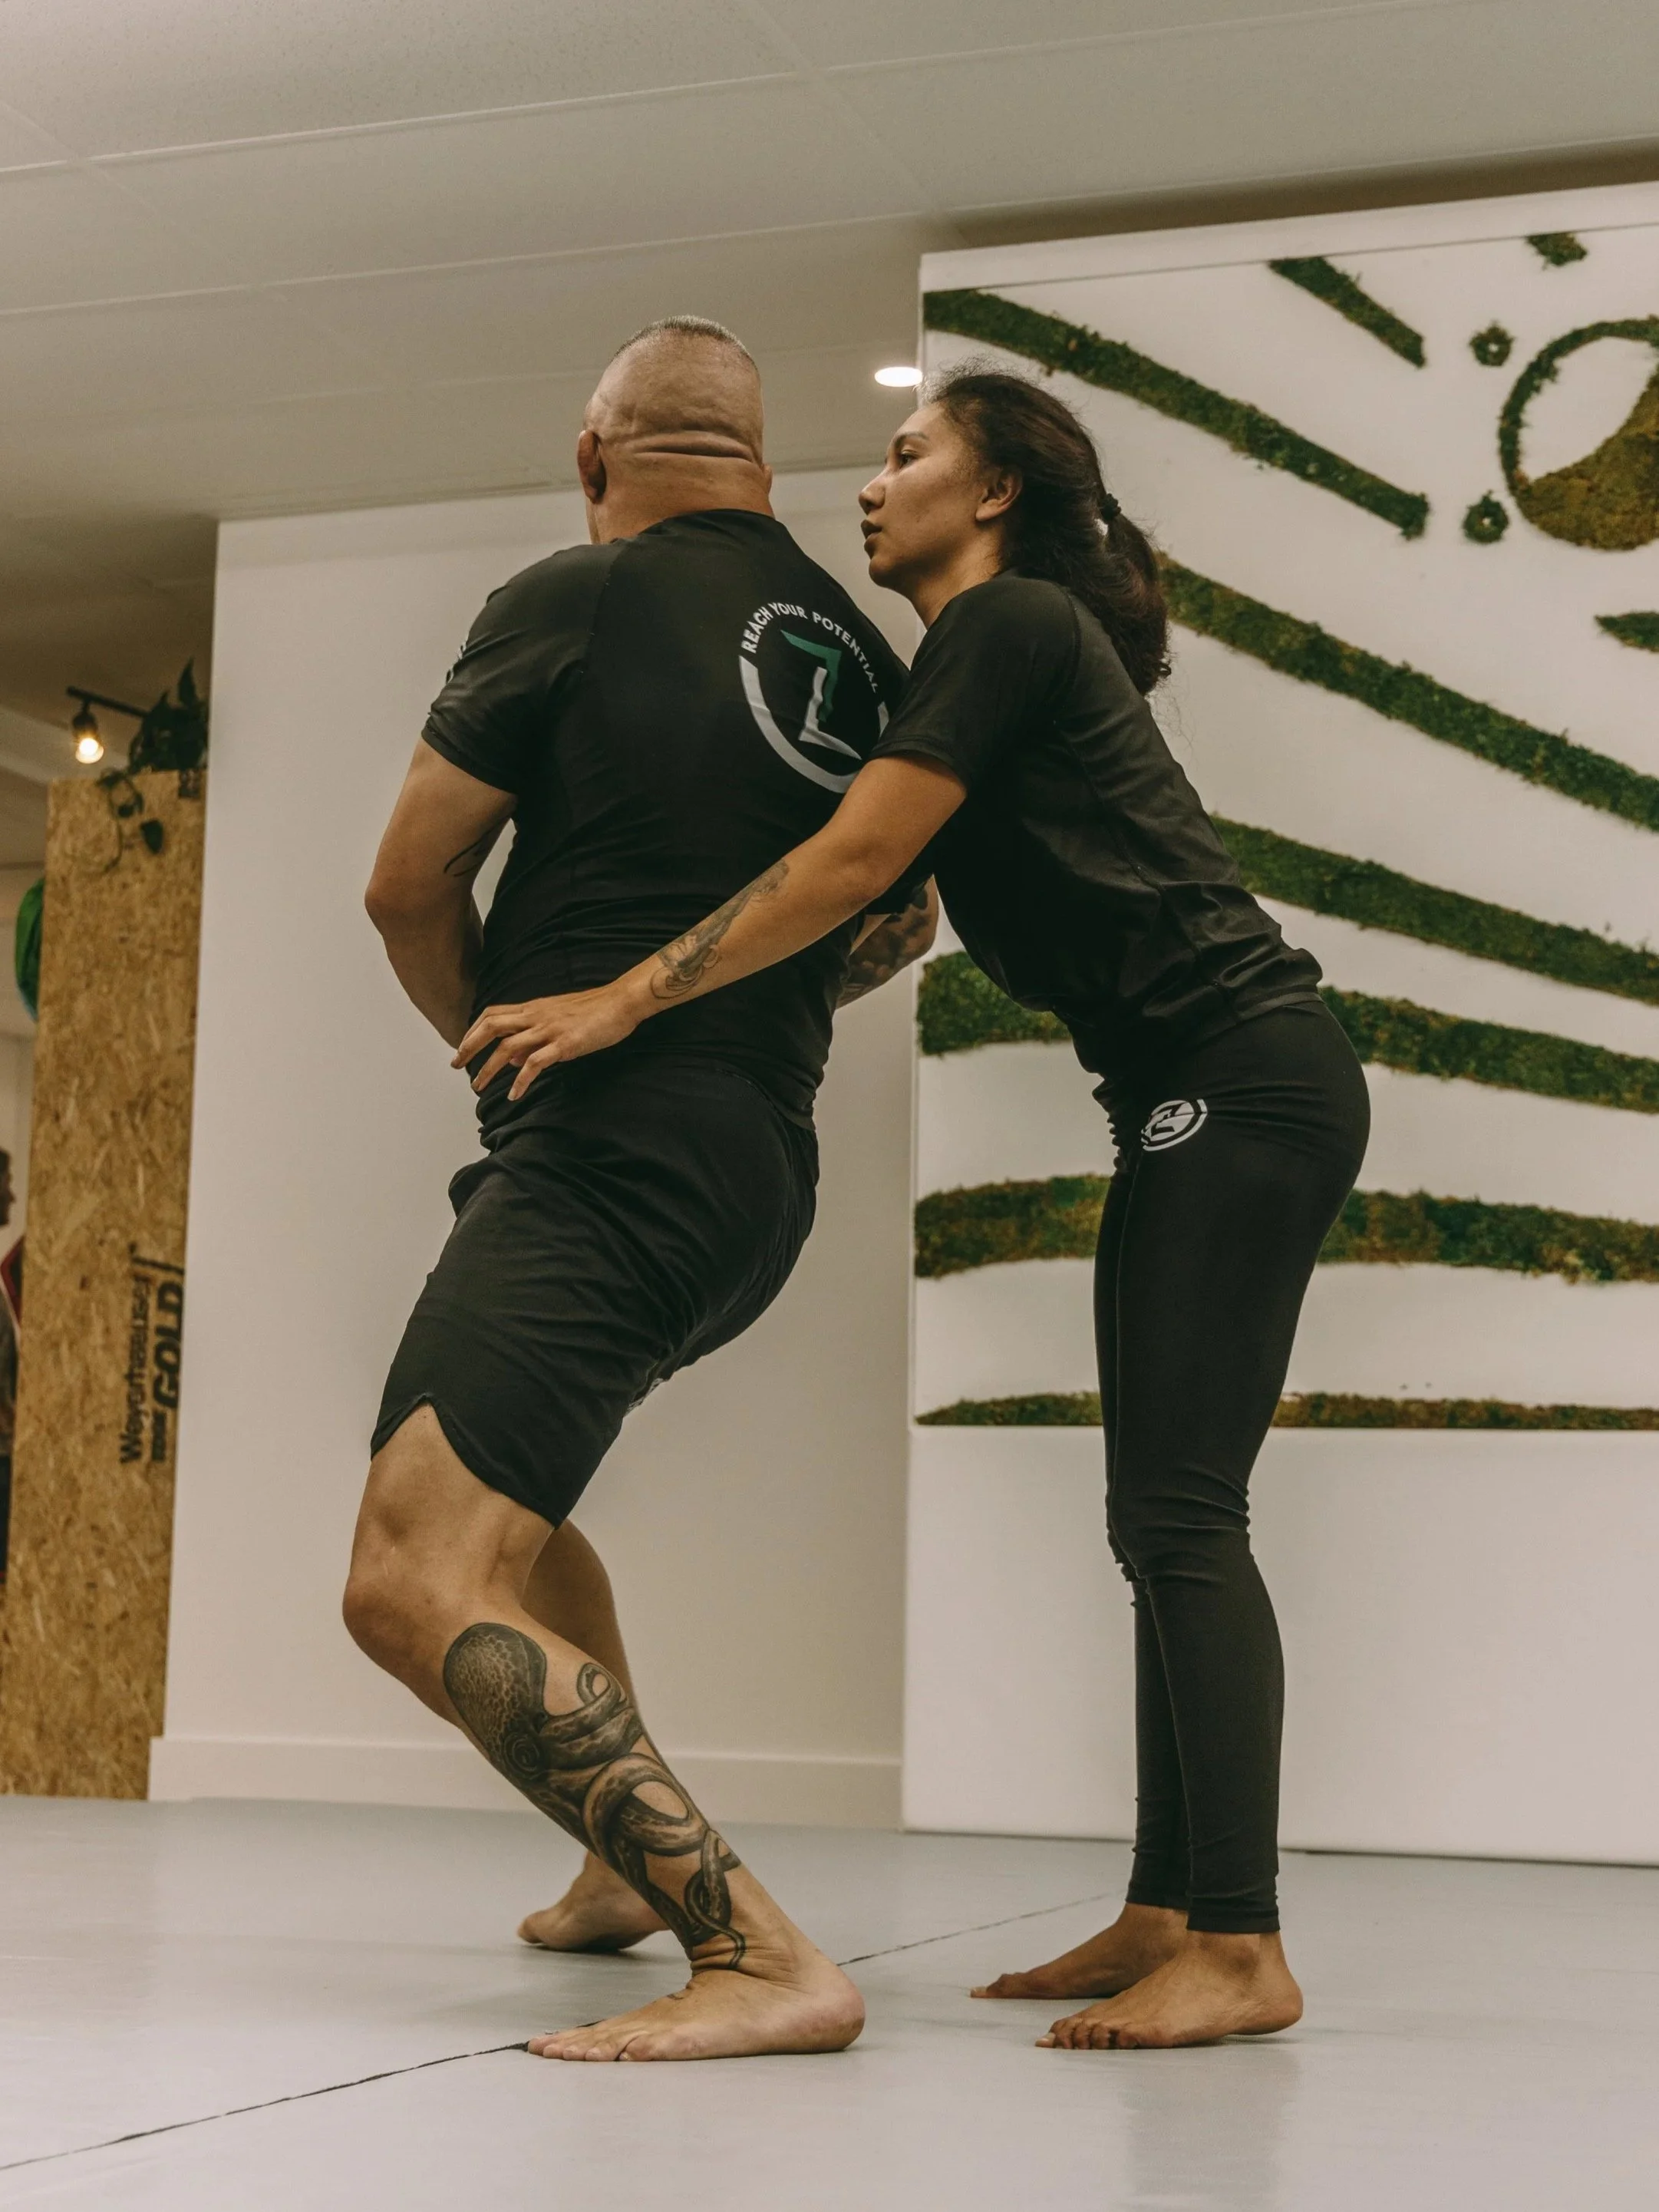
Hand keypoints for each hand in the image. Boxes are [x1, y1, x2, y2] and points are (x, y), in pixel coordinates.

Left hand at [453, 982, 642, 1099]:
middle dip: (469, 1046)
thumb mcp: (558, 1020)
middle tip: (455, 1066)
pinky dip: (521, 1081)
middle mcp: (536, 1016)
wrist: (621, 1002)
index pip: (492, 1014)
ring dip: (488, 1068)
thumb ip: (533, 1037)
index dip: (473, 1030)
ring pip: (507, 1047)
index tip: (462, 1048)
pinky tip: (514, 1095)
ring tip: (478, 1087)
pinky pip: (535, 1063)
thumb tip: (512, 1059)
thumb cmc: (594, 1011)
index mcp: (533, 1008)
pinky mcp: (564, 1044)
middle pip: (491, 1026)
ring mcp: (549, 1029)